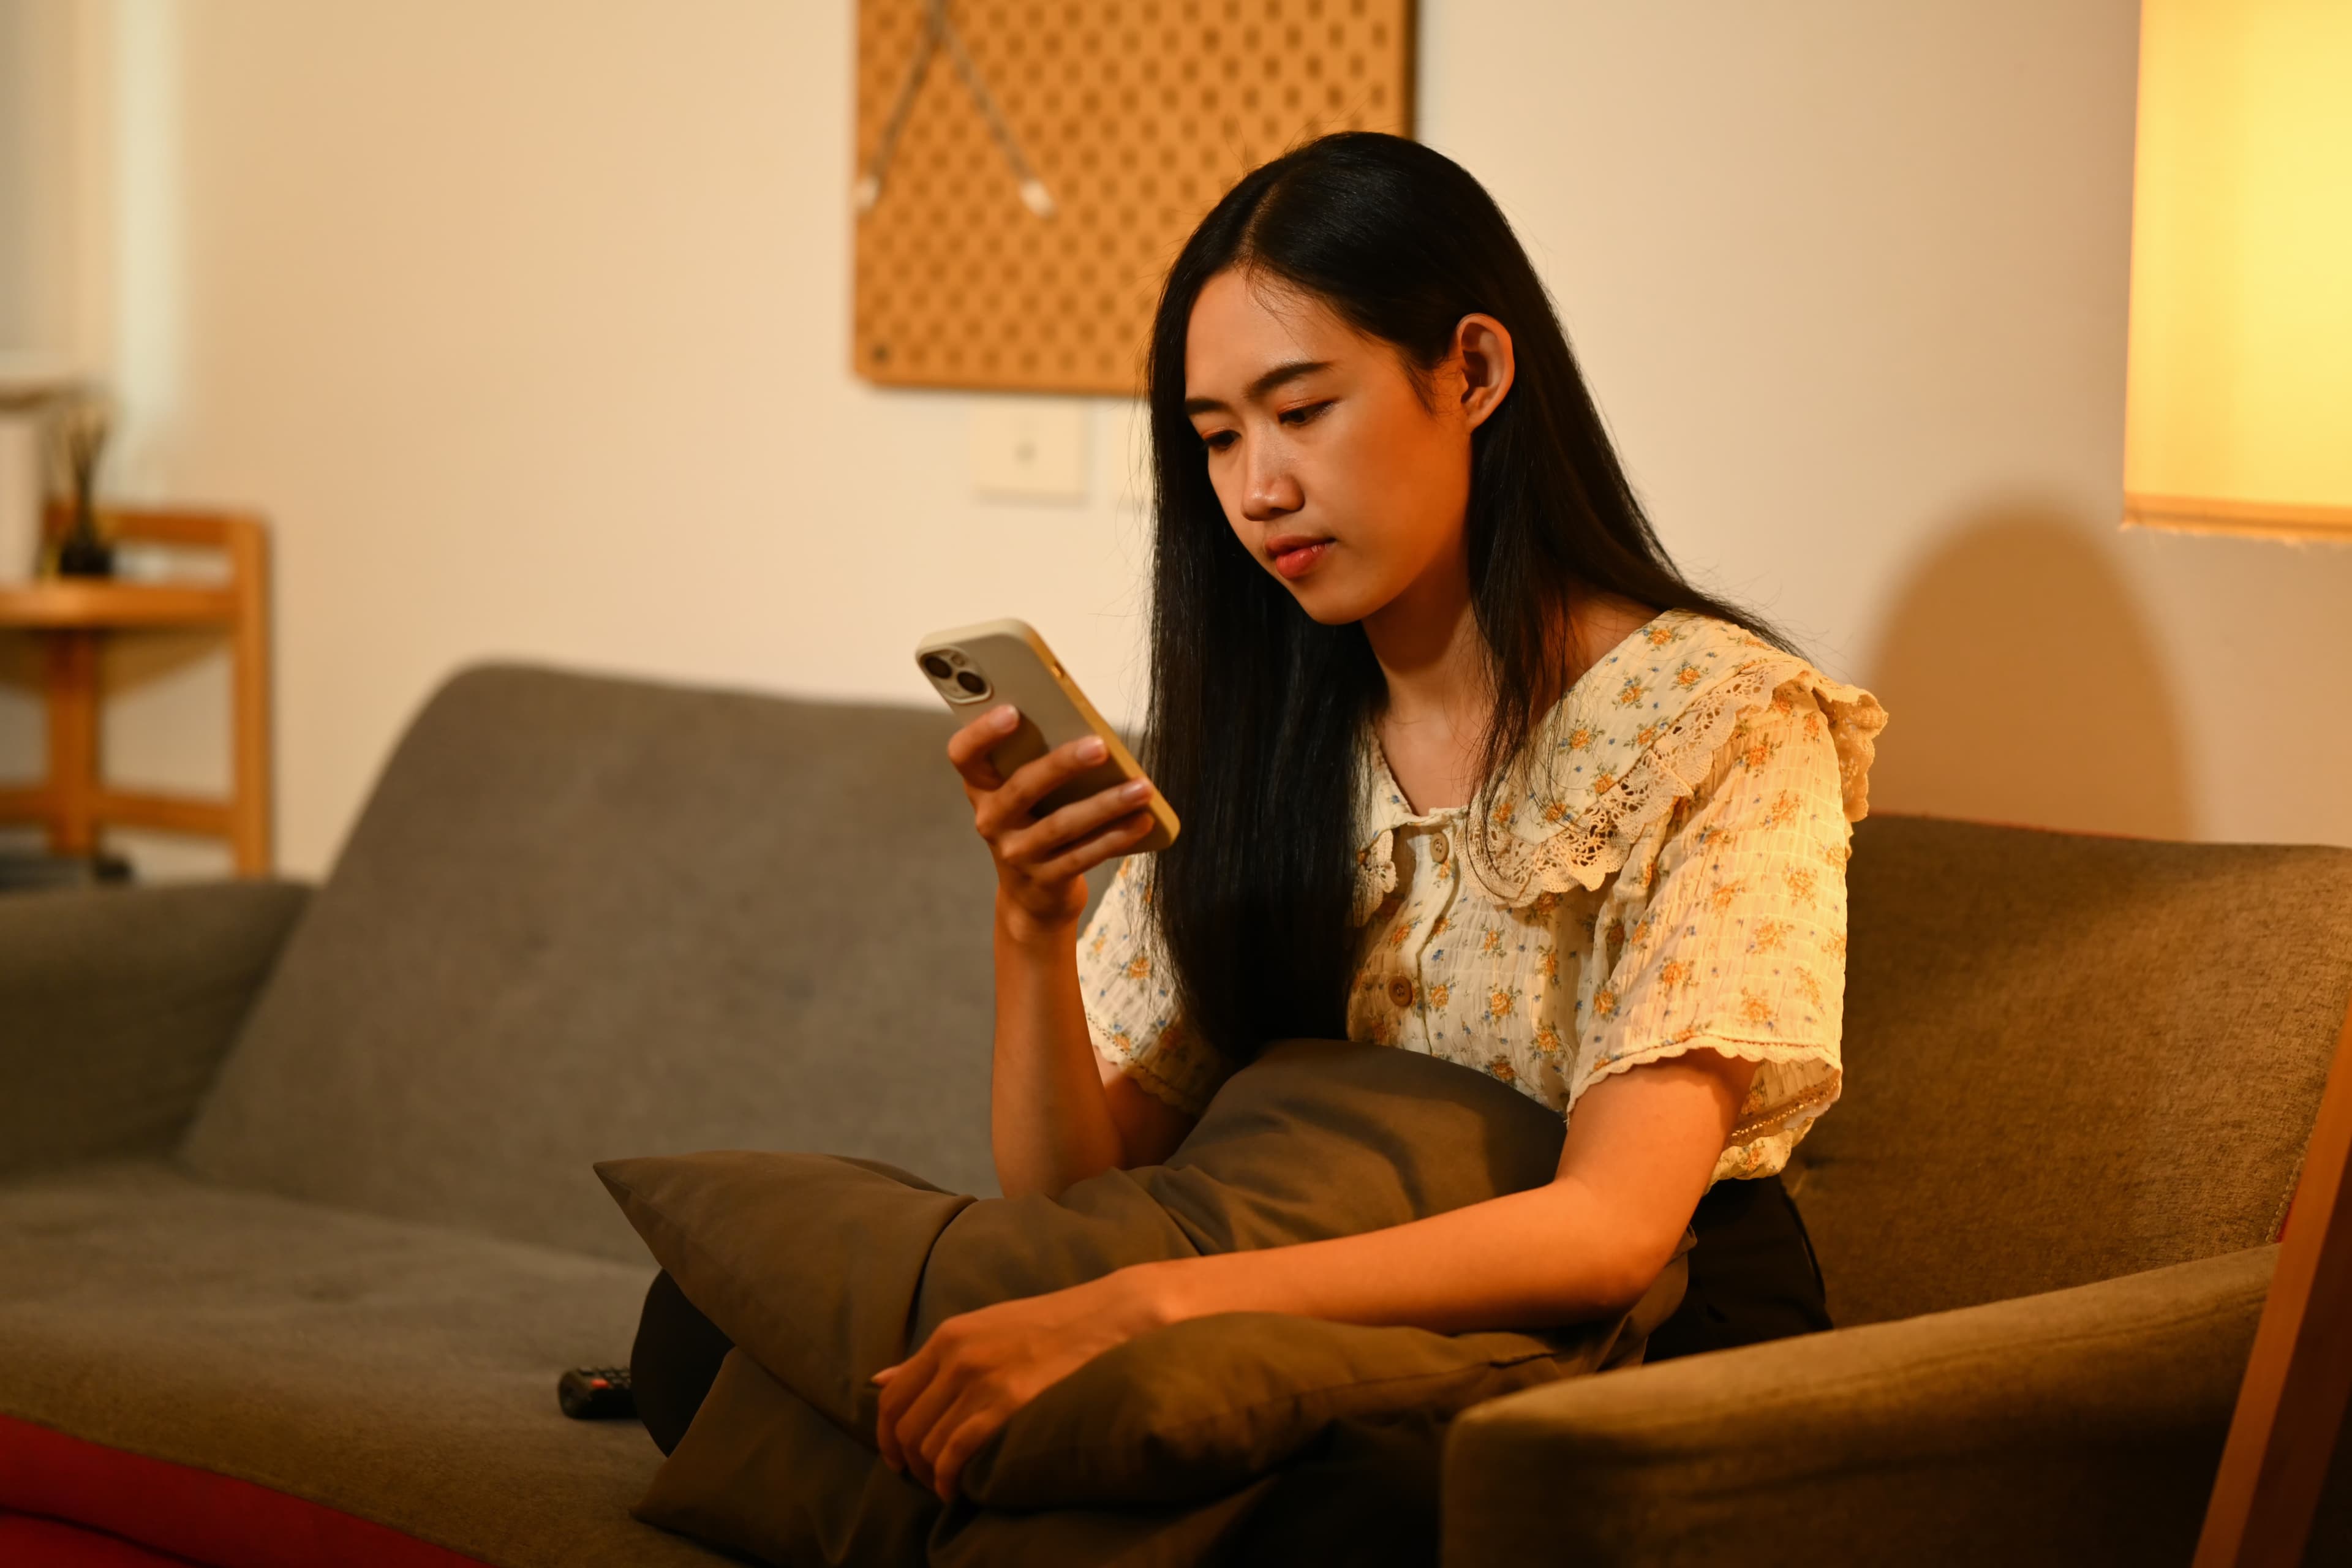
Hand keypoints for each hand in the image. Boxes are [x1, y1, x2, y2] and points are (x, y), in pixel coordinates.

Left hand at [872, 1269, 1170, 1502]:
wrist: (1104, 1318)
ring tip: (946, 1484)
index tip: (896, 1458)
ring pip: (929, 1444)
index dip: (886, 1436)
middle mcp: (957, 1357)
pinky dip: (948, 1479)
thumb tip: (878, 1380)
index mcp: (947, 1337)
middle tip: (924, 1478)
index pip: (892, 1397)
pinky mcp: (1008, 1402)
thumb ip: (931, 1358)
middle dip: (908, 1462)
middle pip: (906, 1426)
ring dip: (931, 1475)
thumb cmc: (1046, 1326)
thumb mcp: (980, 1329)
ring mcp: (981, 1380)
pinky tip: (958, 1489)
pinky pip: (958, 1452)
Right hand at [946, 706, 1158, 940]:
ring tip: (1141, 787)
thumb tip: (1089, 732)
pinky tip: (1142, 820)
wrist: (1032, 896)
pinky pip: (1083, 855)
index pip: (963, 754)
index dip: (982, 733)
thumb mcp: (1025, 795)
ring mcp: (1016, 853)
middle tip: (1101, 746)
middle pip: (1022, 787)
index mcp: (981, 787)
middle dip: (1063, 764)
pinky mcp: (1045, 880)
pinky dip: (1116, 837)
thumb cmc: (1034, 824)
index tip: (1012, 710)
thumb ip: (1039, 762)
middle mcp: (991, 820)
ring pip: (1061, 825)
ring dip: (1106, 804)